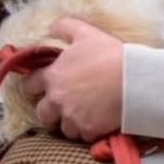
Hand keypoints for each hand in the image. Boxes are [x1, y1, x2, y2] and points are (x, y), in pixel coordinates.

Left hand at [25, 18, 122, 140]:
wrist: (135, 80)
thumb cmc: (110, 55)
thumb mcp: (86, 33)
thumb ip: (65, 27)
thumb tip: (52, 27)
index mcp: (52, 76)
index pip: (28, 86)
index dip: (32, 89)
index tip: (39, 90)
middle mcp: (57, 99)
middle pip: (42, 114)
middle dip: (49, 112)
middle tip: (60, 109)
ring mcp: (72, 116)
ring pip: (63, 128)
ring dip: (70, 124)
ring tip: (81, 119)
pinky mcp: (90, 129)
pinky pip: (83, 136)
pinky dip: (89, 132)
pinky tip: (97, 125)